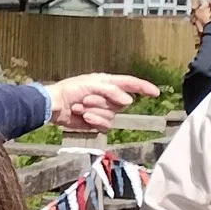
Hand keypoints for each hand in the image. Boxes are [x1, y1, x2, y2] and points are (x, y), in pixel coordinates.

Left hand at [45, 73, 160, 130]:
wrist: (55, 106)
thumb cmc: (70, 90)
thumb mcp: (92, 84)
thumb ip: (113, 91)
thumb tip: (128, 101)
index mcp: (108, 84)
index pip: (131, 84)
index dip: (144, 88)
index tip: (155, 92)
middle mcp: (109, 97)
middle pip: (122, 103)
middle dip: (102, 102)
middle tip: (86, 99)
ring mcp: (103, 111)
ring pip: (113, 115)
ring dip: (95, 111)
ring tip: (81, 107)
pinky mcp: (97, 123)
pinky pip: (106, 125)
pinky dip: (94, 121)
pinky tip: (84, 116)